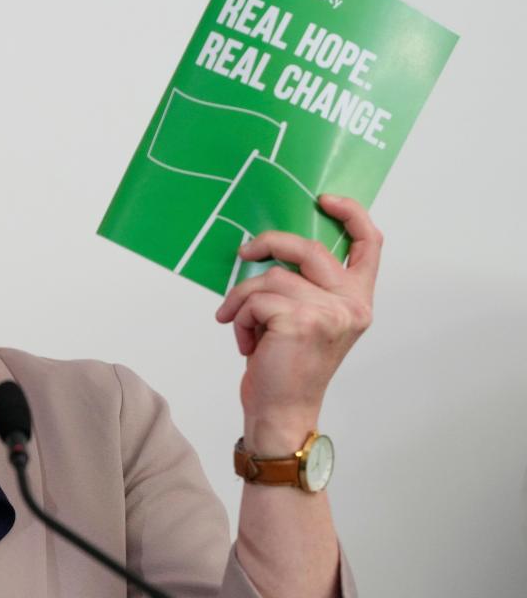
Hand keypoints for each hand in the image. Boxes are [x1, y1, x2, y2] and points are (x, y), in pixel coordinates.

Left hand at [214, 194, 381, 453]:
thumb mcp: (306, 318)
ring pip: (270, 276)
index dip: (351, 214)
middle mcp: (351, 305)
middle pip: (308, 248)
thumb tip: (269, 246)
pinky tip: (248, 343)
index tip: (323, 199)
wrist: (281, 410)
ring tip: (244, 326)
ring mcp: (329, 312)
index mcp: (357, 300)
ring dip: (244, 300)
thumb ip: (305, 285)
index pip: (369, 244)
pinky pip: (255, 298)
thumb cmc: (286, 365)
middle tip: (245, 252)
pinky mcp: (300, 321)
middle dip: (269, 244)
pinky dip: (241, 317)